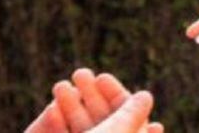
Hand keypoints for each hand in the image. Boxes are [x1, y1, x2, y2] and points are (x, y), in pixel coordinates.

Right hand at [28, 67, 161, 132]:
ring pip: (77, 129)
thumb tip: (145, 97)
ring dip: (70, 105)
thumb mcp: (118, 132)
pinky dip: (56, 123)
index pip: (124, 121)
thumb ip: (132, 114)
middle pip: (100, 123)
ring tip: (61, 86)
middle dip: (90, 96)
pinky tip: (53, 110)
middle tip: (80, 73)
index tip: (101, 77)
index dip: (114, 97)